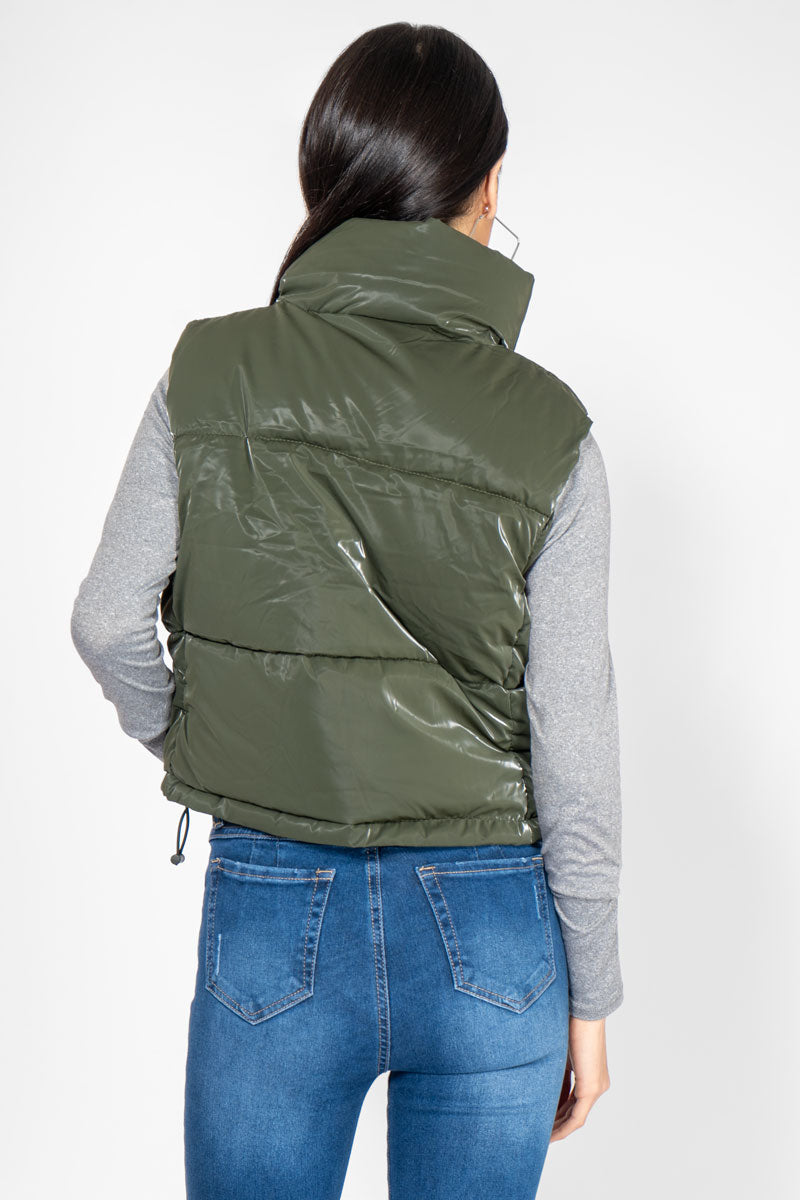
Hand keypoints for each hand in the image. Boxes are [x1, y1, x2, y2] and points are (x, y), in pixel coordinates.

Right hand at [549, 1015, 610, 1140]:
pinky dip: (564, 1127)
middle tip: (537, 1132)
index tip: (540, 1118)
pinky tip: (550, 1134)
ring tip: (541, 1137)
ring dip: (558, 1128)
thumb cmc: (570, 1023)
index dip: (556, 1112)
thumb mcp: (559, 1053)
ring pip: (575, 1117)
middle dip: (555, 1124)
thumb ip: (553, 1071)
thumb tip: (537, 1082)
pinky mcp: (591, 1089)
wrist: (583, 1011)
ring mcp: (596, 1088)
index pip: (571, 1100)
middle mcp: (597, 1085)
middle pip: (573, 1112)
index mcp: (590, 1075)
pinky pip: (577, 1117)